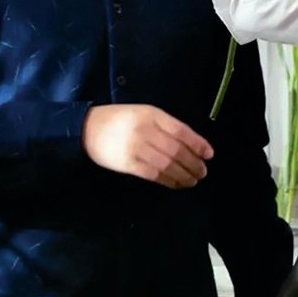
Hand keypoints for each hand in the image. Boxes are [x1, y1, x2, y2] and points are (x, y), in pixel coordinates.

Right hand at [82, 104, 213, 188]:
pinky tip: (177, 184)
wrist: (88, 129)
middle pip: (176, 150)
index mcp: (152, 115)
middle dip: (193, 163)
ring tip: (193, 180)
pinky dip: (169, 181)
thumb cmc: (119, 119)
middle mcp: (146, 130)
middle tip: (203, 172)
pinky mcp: (128, 164)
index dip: (198, 144)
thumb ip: (165, 125)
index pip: (181, 131)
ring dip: (184, 175)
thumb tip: (191, 144)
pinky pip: (154, 175)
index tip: (209, 154)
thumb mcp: (143, 112)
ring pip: (167, 165)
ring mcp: (136, 148)